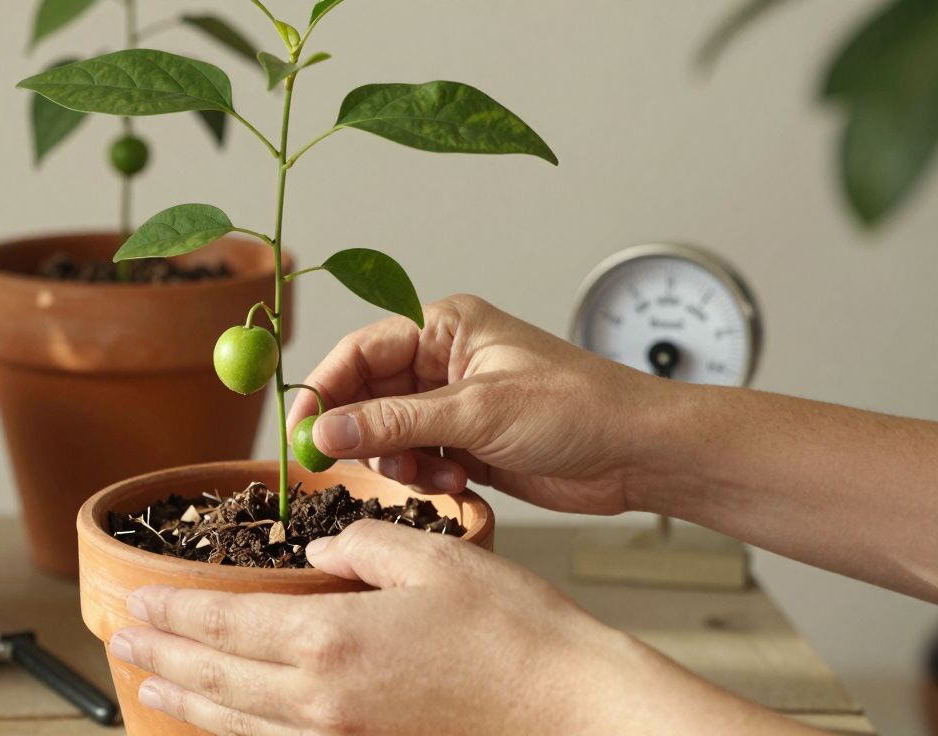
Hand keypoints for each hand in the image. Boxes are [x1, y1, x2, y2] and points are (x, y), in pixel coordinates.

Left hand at [108, 520, 810, 734]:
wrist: (568, 706)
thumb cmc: (512, 631)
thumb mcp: (432, 557)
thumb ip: (362, 545)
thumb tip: (328, 549)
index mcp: (331, 637)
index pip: (225, 622)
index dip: (174, 612)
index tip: (136, 603)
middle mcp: (322, 697)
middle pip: (217, 676)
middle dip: (164, 656)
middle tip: (122, 642)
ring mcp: (343, 735)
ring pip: (240, 720)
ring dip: (190, 700)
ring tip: (153, 686)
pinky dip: (241, 730)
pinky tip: (231, 722)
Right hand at [287, 294, 670, 514]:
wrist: (636, 453)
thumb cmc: (578, 407)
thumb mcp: (479, 412)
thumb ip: (397, 422)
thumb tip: (328, 429)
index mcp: (444, 327)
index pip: (360, 351)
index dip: (325, 389)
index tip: (301, 430)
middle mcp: (443, 361)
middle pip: (367, 396)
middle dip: (363, 433)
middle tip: (356, 463)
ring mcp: (453, 405)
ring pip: (388, 435)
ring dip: (400, 460)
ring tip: (437, 471)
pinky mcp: (466, 444)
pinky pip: (417, 461)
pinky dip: (426, 477)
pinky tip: (461, 481)